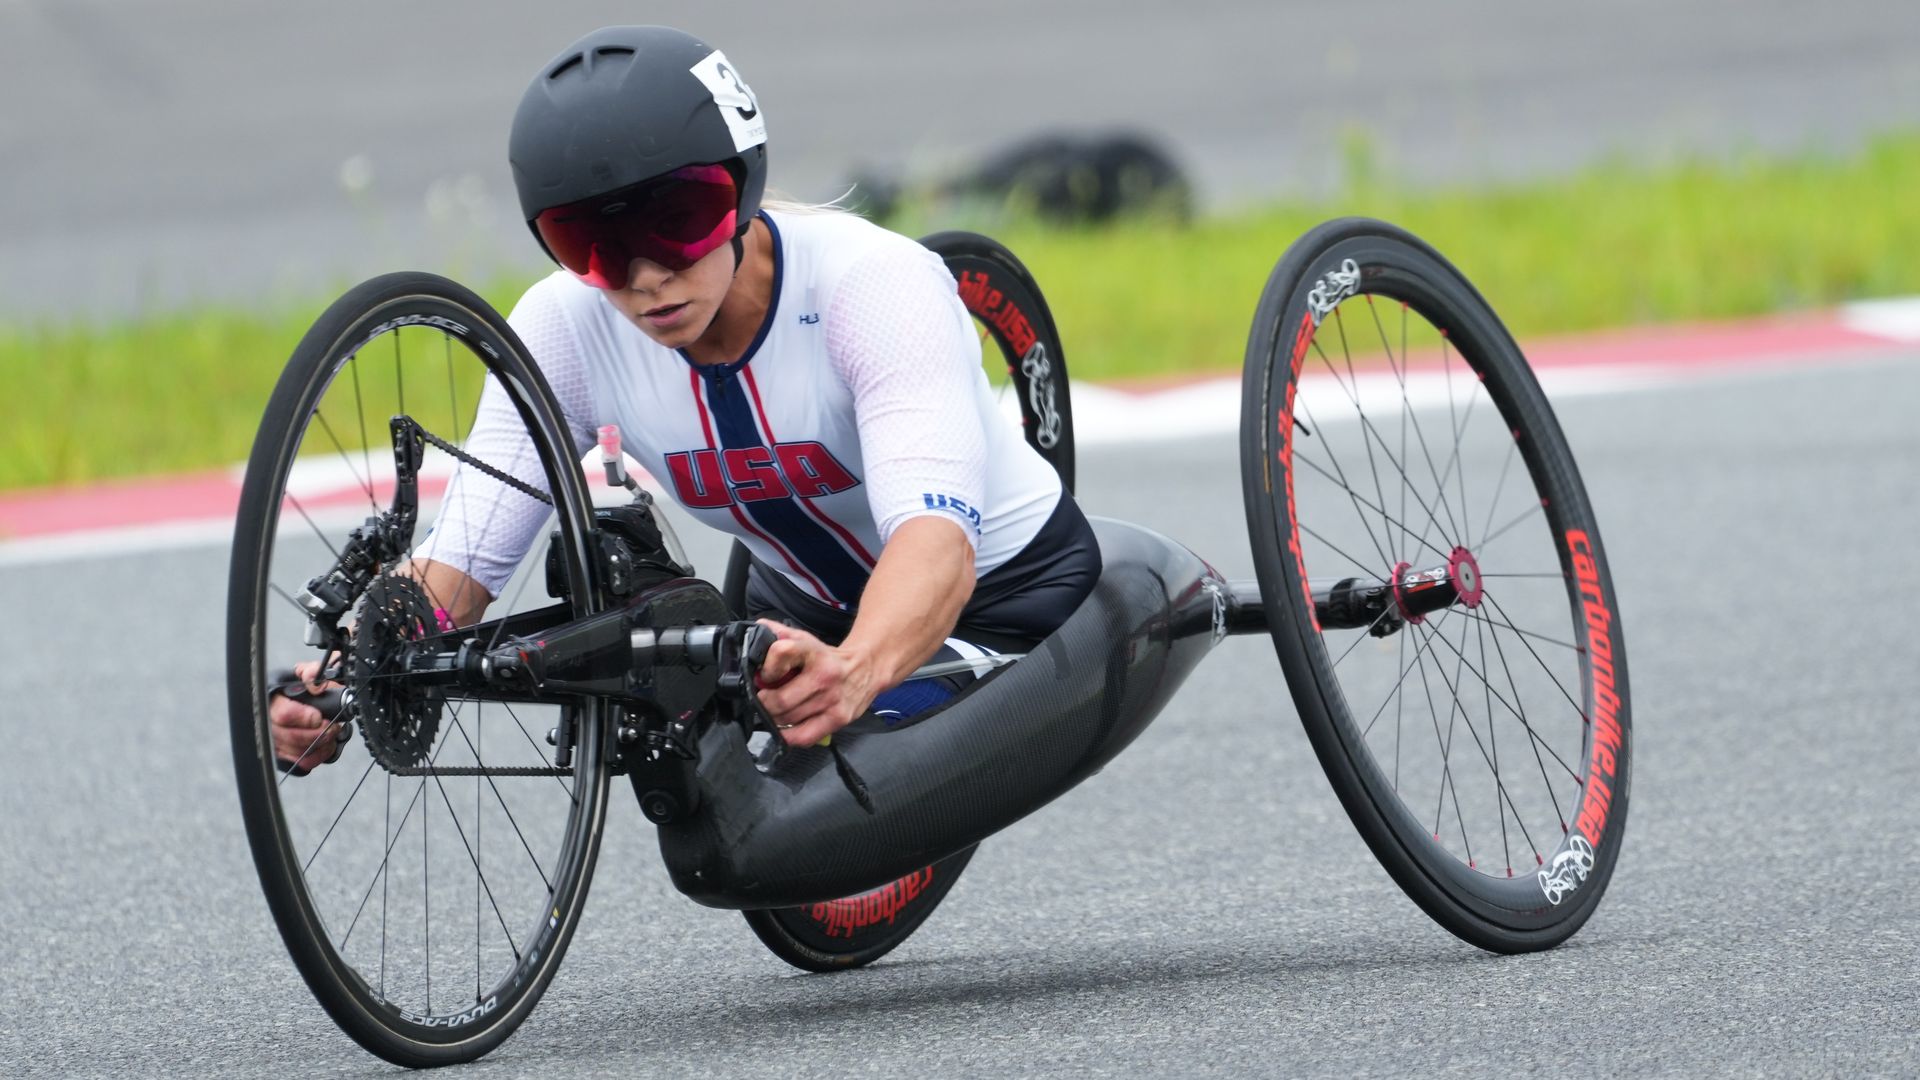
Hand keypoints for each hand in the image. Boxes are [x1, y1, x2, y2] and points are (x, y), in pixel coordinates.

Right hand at [270, 659, 346, 772]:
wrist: (298, 698)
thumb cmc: (298, 687)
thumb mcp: (304, 672)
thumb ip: (311, 673)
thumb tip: (317, 687)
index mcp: (270, 701)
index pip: (283, 714)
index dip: (305, 717)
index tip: (319, 716)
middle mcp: (268, 724)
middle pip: (292, 737)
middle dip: (318, 733)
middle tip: (333, 726)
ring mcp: (275, 741)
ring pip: (298, 752)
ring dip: (321, 744)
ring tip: (332, 733)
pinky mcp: (284, 755)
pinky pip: (303, 762)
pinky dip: (319, 755)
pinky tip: (327, 744)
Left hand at [754, 619, 877, 747]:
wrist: (866, 669)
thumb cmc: (828, 657)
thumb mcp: (806, 640)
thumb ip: (780, 634)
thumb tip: (758, 629)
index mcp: (813, 651)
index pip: (782, 652)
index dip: (767, 667)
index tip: (764, 676)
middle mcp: (824, 675)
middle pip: (780, 699)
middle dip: (764, 702)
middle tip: (762, 700)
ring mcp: (833, 700)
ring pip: (788, 718)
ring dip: (774, 718)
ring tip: (774, 711)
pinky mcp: (838, 719)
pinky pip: (804, 736)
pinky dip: (788, 735)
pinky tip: (784, 728)